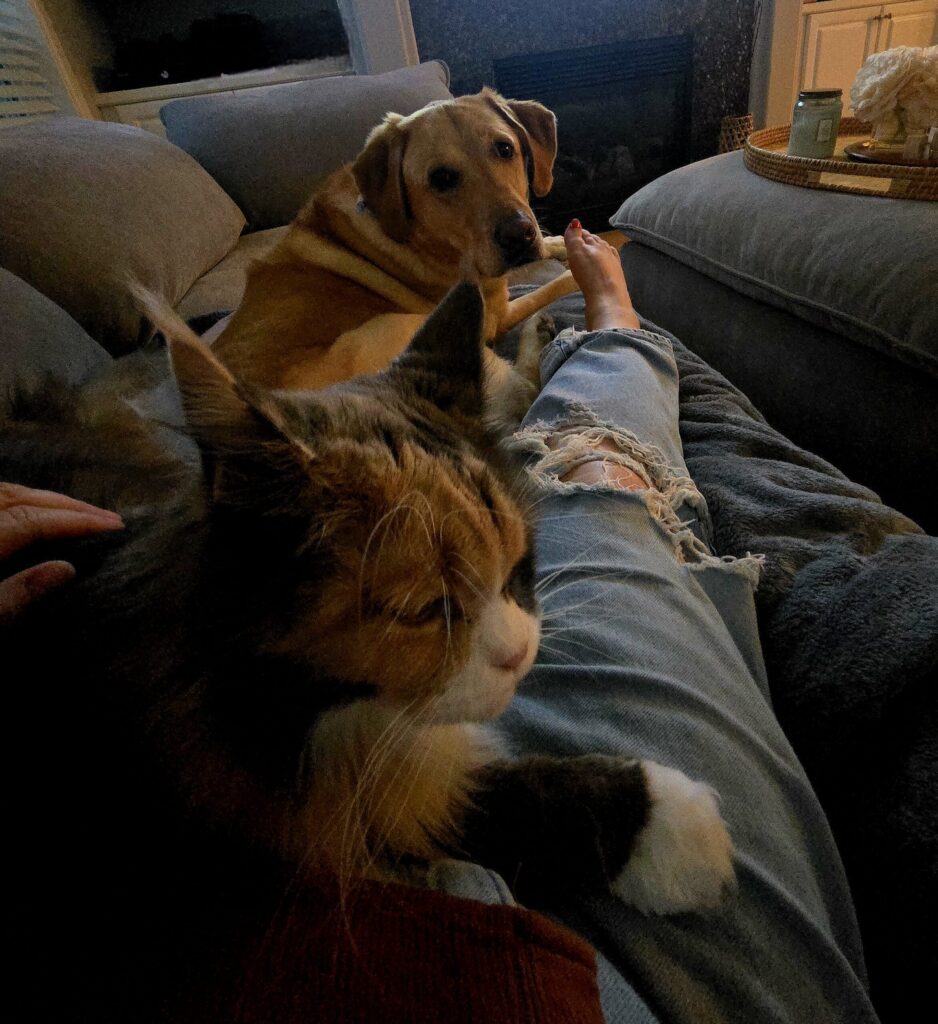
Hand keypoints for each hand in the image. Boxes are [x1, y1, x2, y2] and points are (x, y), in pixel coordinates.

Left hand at [0, 482, 123, 622]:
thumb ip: (14, 596)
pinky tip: (38, 512)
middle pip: (19, 498)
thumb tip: (65, 570)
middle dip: (69, 505)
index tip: (114, 527)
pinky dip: (21, 501)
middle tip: (111, 518)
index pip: (30, 521)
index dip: (75, 522)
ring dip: (46, 500)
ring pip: (4, 493)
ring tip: (83, 512)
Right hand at [563, 220, 639, 330]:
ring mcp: (614, 266)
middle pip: (597, 244)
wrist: (608, 297)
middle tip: (581, 242)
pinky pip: (609, 267)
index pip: (587, 235)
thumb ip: (574, 237)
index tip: (574, 232)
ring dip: (598, 253)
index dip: (579, 233)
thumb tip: (574, 222)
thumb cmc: (590, 273)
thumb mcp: (577, 252)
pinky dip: (604, 264)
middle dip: (589, 242)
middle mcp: (608, 252)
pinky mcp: (616, 280)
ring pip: (604, 255)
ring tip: (591, 254)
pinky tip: (603, 268)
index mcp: (598, 244)